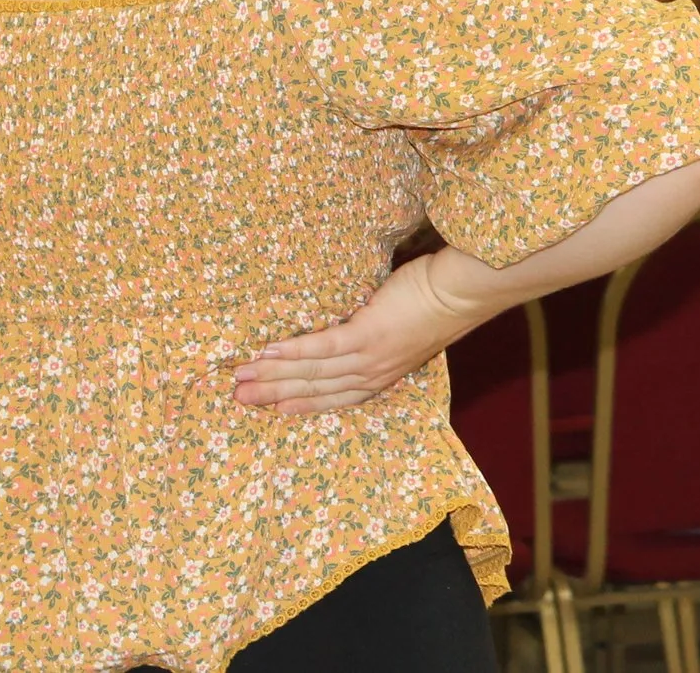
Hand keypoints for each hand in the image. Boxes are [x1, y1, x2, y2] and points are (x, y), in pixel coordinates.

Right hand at [233, 251, 473, 414]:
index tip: (273, 408)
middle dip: (275, 395)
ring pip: (313, 371)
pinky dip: (295, 350)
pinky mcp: (368, 334)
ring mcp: (370, 357)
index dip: (301, 403)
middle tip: (239, 398)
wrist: (460, 292)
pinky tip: (269, 351)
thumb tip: (345, 325)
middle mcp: (373, 374)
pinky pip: (323, 346)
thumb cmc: (434, 302)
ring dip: (274, 375)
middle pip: (315, 389)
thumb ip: (373, 337)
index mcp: (381, 376)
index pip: (334, 397)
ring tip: (242, 377)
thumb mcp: (401, 331)